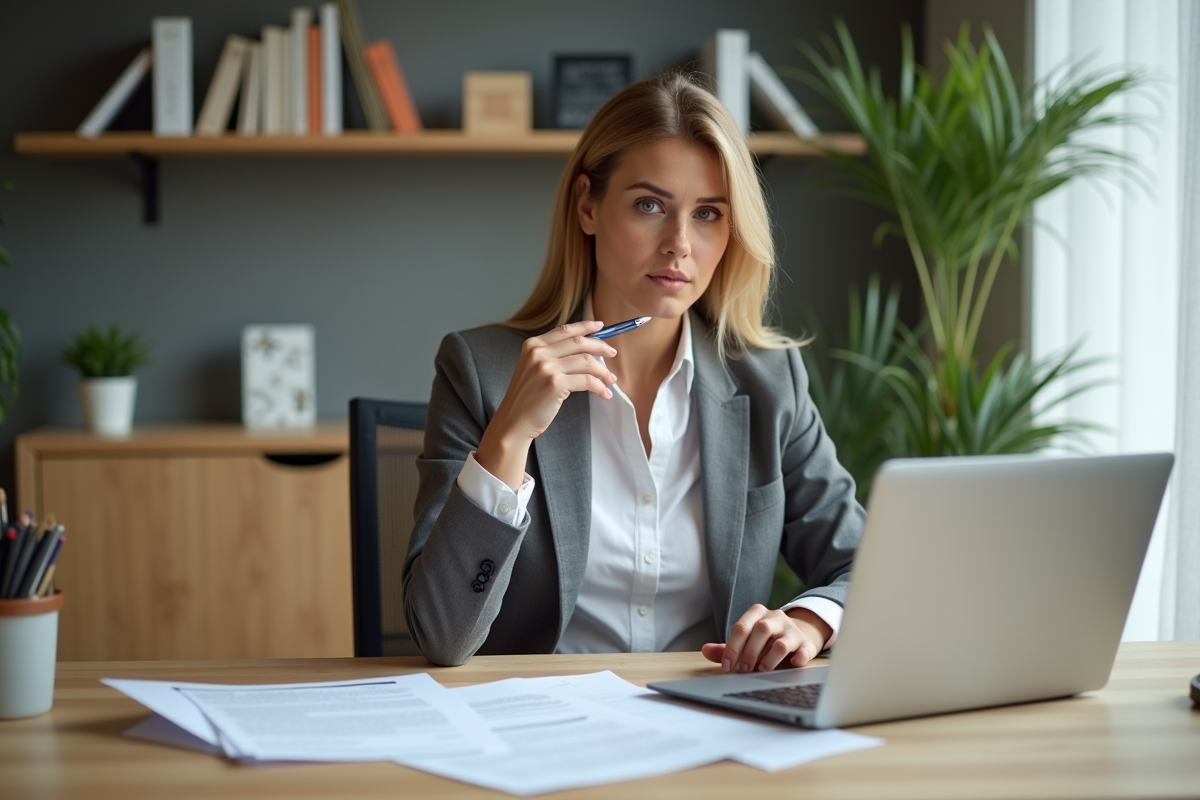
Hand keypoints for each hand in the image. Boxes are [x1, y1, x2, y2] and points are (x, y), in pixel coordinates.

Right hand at [476, 320, 618, 488]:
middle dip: (600, 347)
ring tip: (610, 380)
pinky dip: (599, 386)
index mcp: (533, 345)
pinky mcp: (555, 384)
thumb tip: (584, 350)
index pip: (565, 331)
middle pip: (579, 342)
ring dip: (603, 371)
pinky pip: (587, 381)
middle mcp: (538, 352)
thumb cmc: (527, 398)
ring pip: (586, 362)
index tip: (600, 326)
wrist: (514, 421)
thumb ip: (551, 355)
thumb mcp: (533, 368)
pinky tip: (604, 393)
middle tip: (612, 353)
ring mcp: (546, 367)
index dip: (585, 326)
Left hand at [701, 605, 830, 672]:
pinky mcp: (807, 643)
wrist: (795, 636)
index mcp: (757, 614)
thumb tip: (705, 650)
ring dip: (769, 660)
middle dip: (749, 653)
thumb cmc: (764, 640)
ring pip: (780, 643)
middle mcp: (775, 618)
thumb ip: (726, 647)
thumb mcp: (745, 640)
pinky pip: (804, 650)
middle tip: (743, 670)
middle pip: (761, 630)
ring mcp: (792, 630)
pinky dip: (798, 658)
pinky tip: (793, 665)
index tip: (727, 666)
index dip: (732, 648)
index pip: (741, 627)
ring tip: (762, 670)